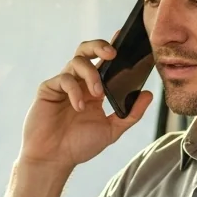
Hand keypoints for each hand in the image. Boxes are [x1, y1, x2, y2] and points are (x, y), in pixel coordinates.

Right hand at [17, 39, 154, 169]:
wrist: (53, 159)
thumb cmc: (79, 145)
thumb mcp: (111, 131)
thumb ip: (130, 114)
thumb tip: (148, 94)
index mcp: (93, 88)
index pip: (103, 61)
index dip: (111, 47)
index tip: (122, 38)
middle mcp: (78, 82)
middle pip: (86, 50)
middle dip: (99, 46)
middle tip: (112, 54)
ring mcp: (63, 84)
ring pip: (77, 61)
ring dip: (91, 74)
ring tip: (98, 94)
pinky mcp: (48, 89)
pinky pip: (63, 79)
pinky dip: (74, 91)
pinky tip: (79, 107)